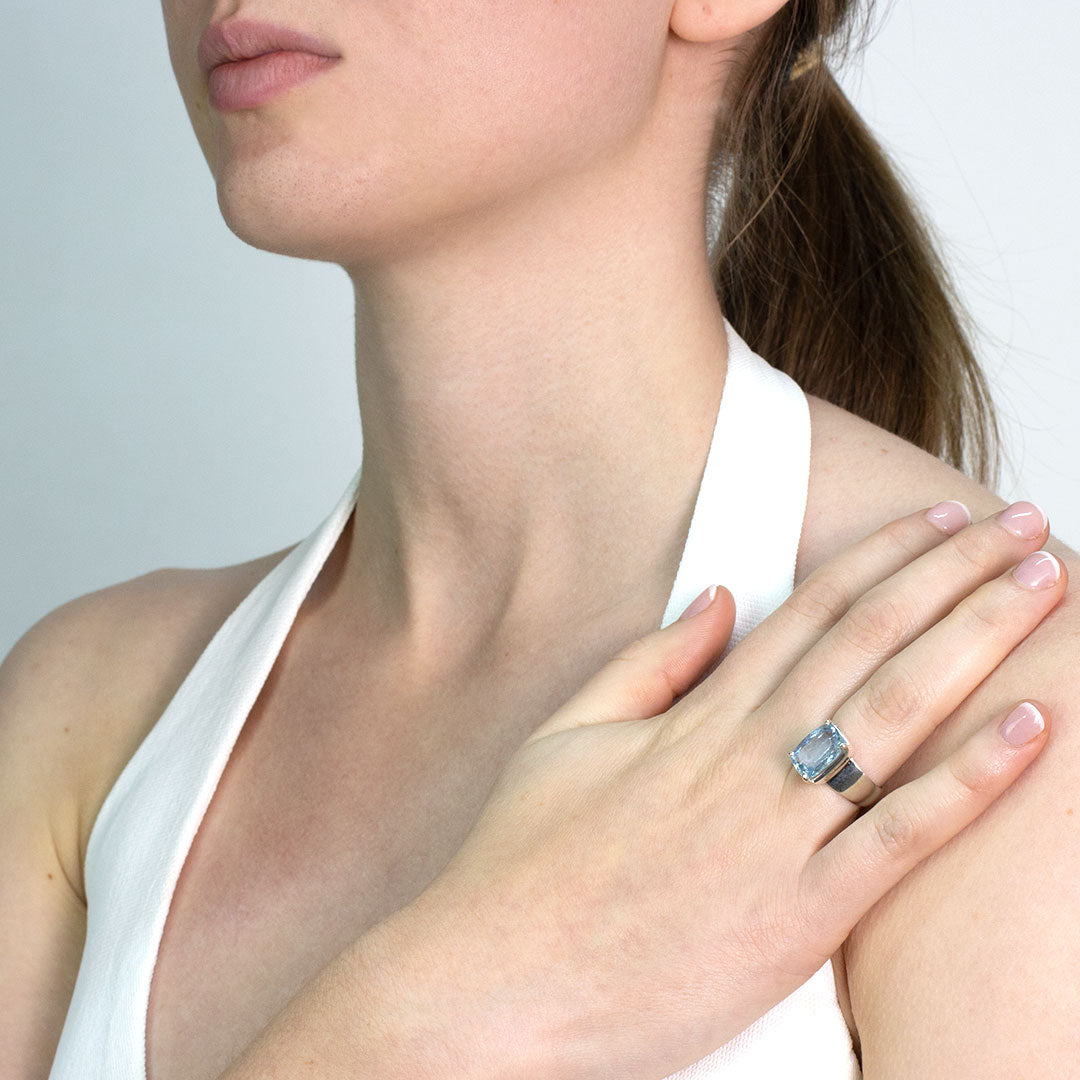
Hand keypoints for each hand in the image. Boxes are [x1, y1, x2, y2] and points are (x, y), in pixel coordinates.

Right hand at [401, 501, 1063, 1079]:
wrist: (492, 981)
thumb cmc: (521, 859)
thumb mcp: (568, 734)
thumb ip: (650, 661)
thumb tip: (721, 599)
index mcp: (696, 716)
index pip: (813, 612)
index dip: (884, 557)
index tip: (939, 521)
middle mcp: (745, 759)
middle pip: (871, 642)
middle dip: (955, 575)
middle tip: (1021, 525)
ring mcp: (774, 835)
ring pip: (896, 715)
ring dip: (978, 640)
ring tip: (1040, 583)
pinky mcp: (796, 919)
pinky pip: (899, 838)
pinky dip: (971, 780)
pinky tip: (1029, 726)